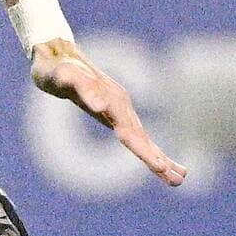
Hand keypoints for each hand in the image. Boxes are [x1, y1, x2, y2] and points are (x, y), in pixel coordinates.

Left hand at [29, 42, 185, 185]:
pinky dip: (150, 150)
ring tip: (179, 178)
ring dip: (159, 158)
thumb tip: (101, 105)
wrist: (59, 55)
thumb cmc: (56, 69)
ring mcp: (120, 109)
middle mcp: (120, 105)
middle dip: (156, 159)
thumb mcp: (63, 76)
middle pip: (141, 137)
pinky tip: (162, 164)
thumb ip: (82, 87)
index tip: (158, 166)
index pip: (129, 130)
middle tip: (176, 179)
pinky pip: (136, 135)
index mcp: (112, 99)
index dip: (143, 149)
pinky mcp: (116, 113)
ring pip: (143, 138)